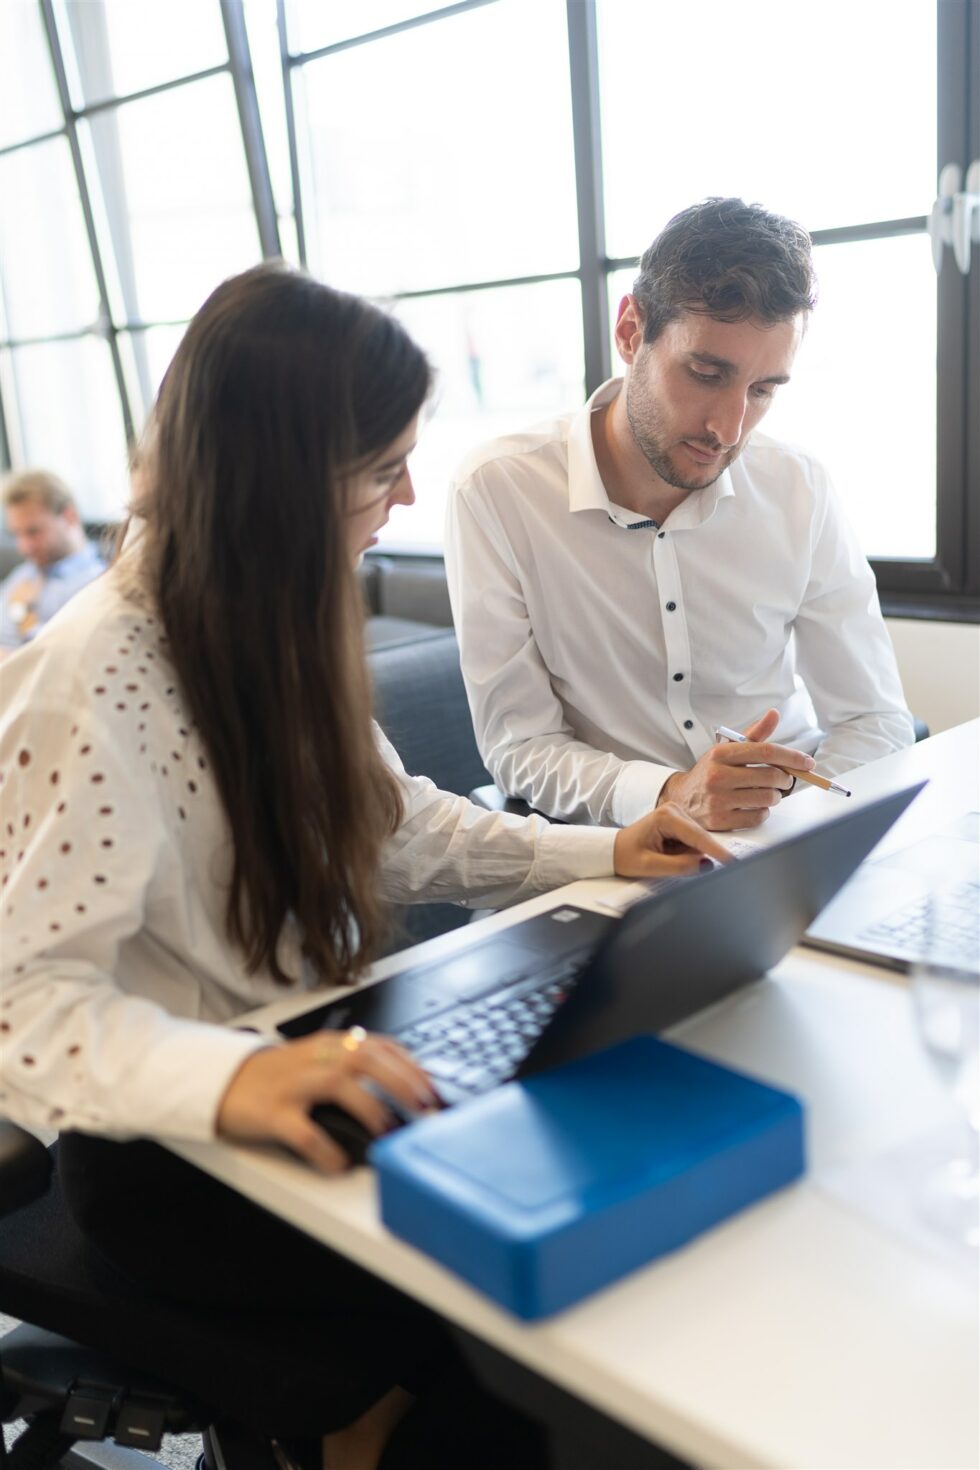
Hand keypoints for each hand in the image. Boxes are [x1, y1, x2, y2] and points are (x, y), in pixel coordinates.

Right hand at [216, 1030, 438, 1172]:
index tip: (436, 1090)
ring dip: (370, 1107)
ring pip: (339, 1084)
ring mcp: (293, 1085)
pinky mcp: (272, 1113)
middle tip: (426, 1109)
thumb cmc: (279, 1076)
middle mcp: (315, 1059)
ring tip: (389, 1132)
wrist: (223, 1082)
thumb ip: (356, 1065)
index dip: (413, 1067)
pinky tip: (340, 1163)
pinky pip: (303, 1131)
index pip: (381, 1046)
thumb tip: (408, 1086)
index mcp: (331, 1045)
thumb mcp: (319, 1060)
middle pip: (366, 1058)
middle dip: (402, 1082)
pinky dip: (325, 1148)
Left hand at [614, 801, 732, 877]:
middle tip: (673, 866)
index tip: (733, 861)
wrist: (613, 851)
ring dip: (689, 857)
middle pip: (700, 840)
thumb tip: (706, 865)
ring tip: (664, 859)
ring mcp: (679, 816)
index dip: (716, 851)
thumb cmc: (625, 855)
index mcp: (666, 816)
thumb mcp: (650, 866)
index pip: (698, 836)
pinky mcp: (681, 825)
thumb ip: (679, 867)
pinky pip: (693, 845)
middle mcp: (675, 811)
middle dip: (697, 857)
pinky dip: (686, 855)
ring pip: (698, 843)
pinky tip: (669, 856)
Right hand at [657, 709, 814, 830]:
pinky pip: (758, 817)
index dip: (792, 756)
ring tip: (767, 793)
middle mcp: (717, 775)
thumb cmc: (710, 772)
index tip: (808, 762)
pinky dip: (763, 812)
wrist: (681, 800)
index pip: (765, 751)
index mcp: (721, 753)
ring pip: (767, 798)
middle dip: (785, 779)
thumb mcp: (727, 750)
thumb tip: (774, 714)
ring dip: (775, 796)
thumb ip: (753, 734)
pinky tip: (754, 806)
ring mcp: (718, 799)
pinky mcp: (721, 820)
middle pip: (771, 776)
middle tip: (783, 779)